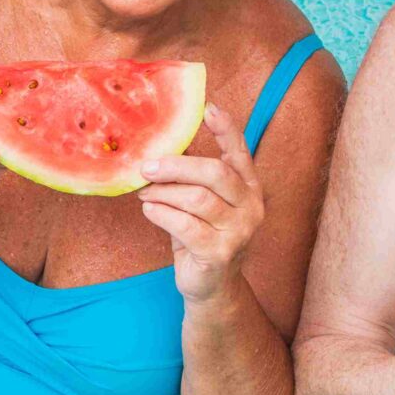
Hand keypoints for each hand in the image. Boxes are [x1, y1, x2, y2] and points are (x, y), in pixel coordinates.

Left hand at [136, 105, 263, 302]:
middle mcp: (251, 207)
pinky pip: (185, 225)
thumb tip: (158, 147)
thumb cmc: (202, 236)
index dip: (226, 129)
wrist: (211, 286)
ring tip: (144, 192)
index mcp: (249, 188)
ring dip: (163, 192)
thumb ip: (191, 177)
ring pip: (196, 199)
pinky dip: (161, 214)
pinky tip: (149, 210)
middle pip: (214, 173)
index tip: (208, 108)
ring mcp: (239, 231)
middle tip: (146, 166)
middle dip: (176, 166)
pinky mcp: (219, 253)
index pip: (240, 152)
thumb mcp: (201, 203)